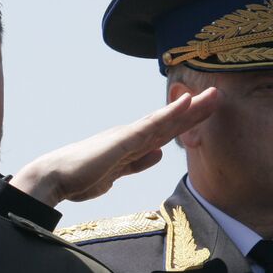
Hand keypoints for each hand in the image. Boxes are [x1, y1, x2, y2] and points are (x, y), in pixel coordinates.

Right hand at [7, 88, 221, 205]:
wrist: (54, 177)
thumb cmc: (78, 177)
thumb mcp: (115, 173)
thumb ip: (137, 163)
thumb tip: (158, 154)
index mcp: (130, 144)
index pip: (164, 132)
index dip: (186, 121)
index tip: (205, 111)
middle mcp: (130, 135)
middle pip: (169, 122)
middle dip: (195, 110)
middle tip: (218, 95)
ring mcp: (127, 136)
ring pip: (165, 120)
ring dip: (190, 107)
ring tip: (213, 95)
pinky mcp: (122, 140)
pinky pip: (151, 125)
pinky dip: (170, 113)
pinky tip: (186, 103)